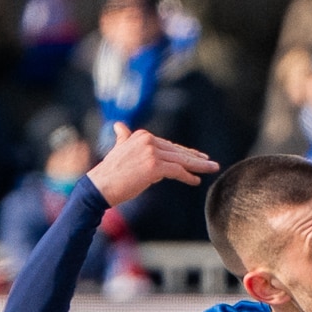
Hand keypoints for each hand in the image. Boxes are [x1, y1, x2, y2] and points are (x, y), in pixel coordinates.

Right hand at [86, 123, 219, 206]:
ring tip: (211, 170)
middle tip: (211, 163)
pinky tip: (196, 181)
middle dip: (196, 158)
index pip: (169, 145)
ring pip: (181, 161)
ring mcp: (151, 152)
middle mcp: (148, 140)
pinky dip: (187, 177)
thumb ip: (123, 137)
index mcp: (142, 135)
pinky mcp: (154, 166)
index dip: (185, 152)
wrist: (100, 185)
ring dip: (198, 167)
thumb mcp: (118, 149)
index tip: (198, 157)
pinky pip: (176, 171)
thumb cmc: (110, 172)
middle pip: (178, 151)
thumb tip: (119, 126)